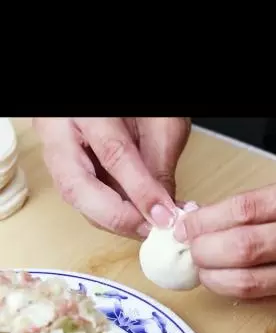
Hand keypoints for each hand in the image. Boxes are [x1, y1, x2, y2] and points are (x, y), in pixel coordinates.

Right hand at [34, 117, 190, 238]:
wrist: (114, 102)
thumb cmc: (137, 105)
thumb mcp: (159, 122)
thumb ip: (160, 164)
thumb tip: (163, 210)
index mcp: (84, 110)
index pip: (112, 154)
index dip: (139, 190)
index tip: (162, 215)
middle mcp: (58, 131)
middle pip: (76, 187)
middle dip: (117, 217)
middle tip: (149, 229)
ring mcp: (55, 152)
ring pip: (77, 199)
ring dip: (114, 219)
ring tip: (146, 226)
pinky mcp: (64, 169)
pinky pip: (83, 199)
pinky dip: (110, 213)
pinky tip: (134, 218)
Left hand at [174, 164, 275, 317]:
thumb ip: (269, 201)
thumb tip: (212, 218)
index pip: (245, 209)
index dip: (206, 220)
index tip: (187, 225)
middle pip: (243, 249)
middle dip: (204, 252)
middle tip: (192, 250)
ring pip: (250, 284)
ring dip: (215, 279)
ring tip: (205, 270)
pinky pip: (269, 302)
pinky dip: (241, 294)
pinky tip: (232, 283)